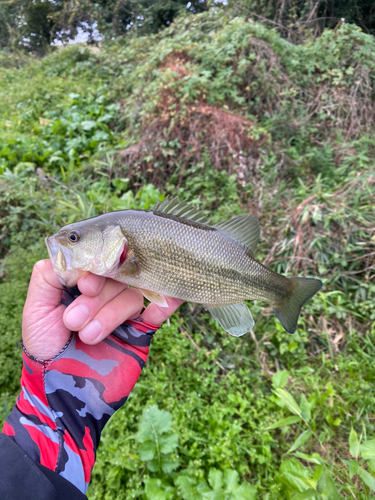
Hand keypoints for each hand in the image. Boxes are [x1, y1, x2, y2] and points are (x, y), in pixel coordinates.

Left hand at [22, 260, 182, 358]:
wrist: (60, 390)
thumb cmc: (46, 347)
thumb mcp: (38, 308)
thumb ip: (50, 275)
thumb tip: (76, 256)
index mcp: (83, 282)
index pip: (98, 261)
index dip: (95, 271)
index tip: (83, 287)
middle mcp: (105, 293)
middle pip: (117, 278)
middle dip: (96, 300)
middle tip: (73, 321)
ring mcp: (124, 311)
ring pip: (132, 296)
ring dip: (109, 315)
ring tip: (87, 337)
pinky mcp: (140, 329)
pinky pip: (160, 310)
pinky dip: (165, 305)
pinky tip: (159, 311)